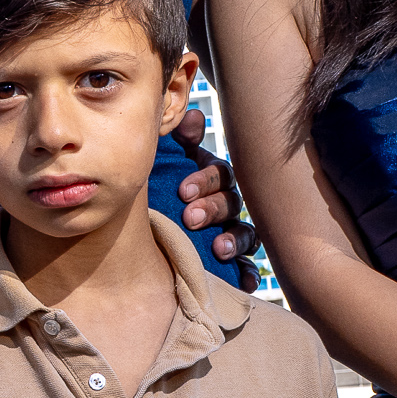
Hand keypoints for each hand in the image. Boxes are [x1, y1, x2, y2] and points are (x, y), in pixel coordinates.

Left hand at [173, 107, 259, 291]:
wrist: (148, 224)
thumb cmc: (162, 186)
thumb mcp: (168, 160)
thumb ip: (180, 139)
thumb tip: (192, 115)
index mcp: (211, 177)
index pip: (219, 174)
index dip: (205, 180)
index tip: (184, 191)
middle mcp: (226, 202)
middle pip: (230, 203)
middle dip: (212, 209)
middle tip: (190, 217)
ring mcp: (231, 230)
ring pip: (245, 233)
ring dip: (234, 239)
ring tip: (219, 249)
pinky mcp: (232, 260)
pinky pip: (247, 266)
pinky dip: (248, 273)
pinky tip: (245, 282)